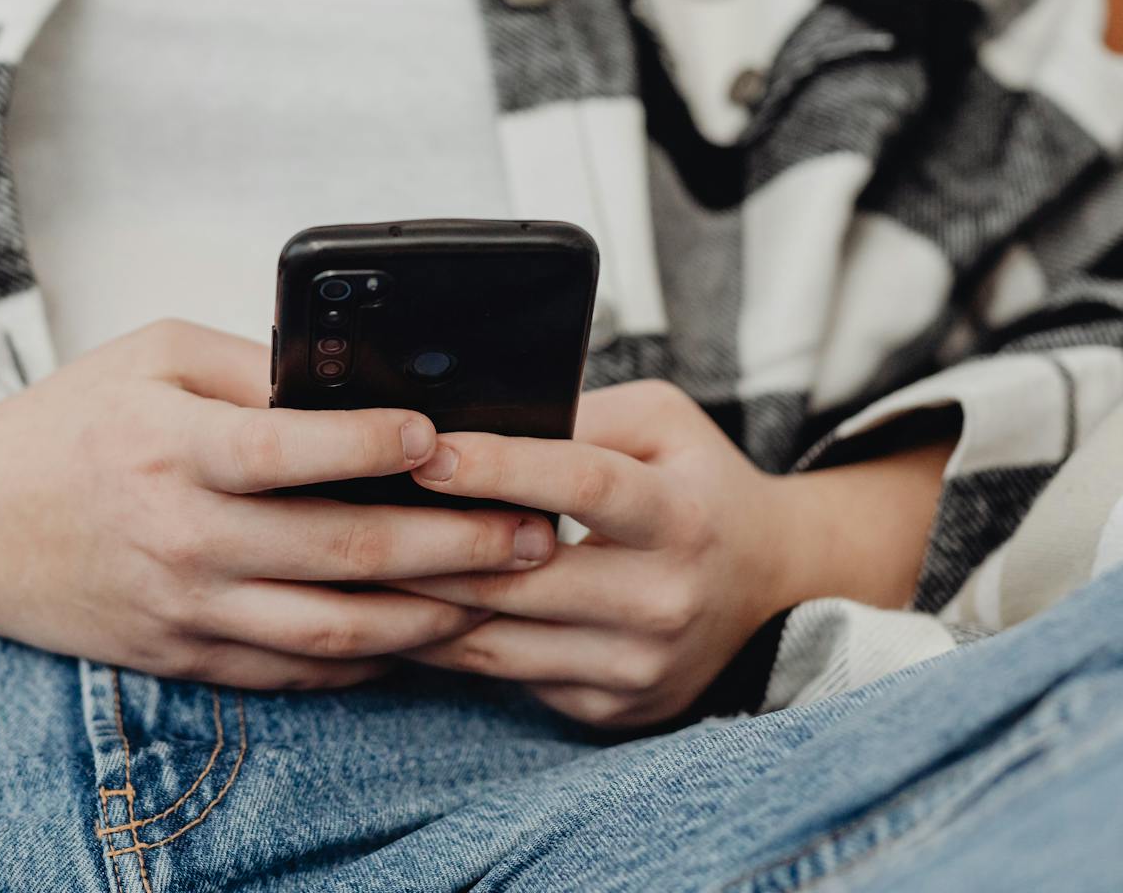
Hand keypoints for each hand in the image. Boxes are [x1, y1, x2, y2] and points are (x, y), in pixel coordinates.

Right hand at [0, 320, 559, 691]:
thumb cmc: (70, 425)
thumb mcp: (154, 355)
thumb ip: (256, 368)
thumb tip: (356, 380)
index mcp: (172, 448)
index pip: (287, 449)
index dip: (372, 444)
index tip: (444, 435)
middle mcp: (181, 538)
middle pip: (341, 552)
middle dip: (452, 542)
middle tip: (528, 529)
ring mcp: (187, 609)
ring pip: (335, 630)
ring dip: (432, 614)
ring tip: (500, 588)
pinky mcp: (188, 656)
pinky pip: (298, 672)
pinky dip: (370, 659)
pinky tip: (425, 631)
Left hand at [389, 381, 947, 727]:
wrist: (774, 588)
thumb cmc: (699, 485)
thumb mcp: (664, 423)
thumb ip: (583, 414)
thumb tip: (479, 416)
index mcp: (680, 515)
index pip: (580, 486)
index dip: (499, 466)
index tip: (426, 450)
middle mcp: (663, 600)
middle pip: (520, 576)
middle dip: (428, 544)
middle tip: (349, 512)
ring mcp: (636, 667)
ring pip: (498, 638)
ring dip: (418, 603)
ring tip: (353, 565)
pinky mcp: (609, 707)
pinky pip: (506, 675)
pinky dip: (447, 643)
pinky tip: (399, 610)